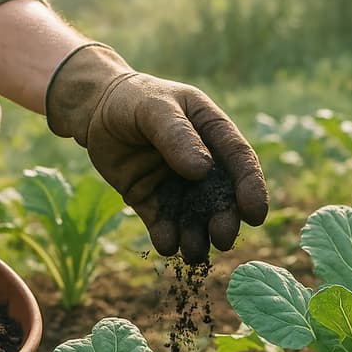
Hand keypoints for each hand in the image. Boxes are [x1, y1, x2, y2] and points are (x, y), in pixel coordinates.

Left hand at [45, 44, 267, 263]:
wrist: (96, 110)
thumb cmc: (132, 99)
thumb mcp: (155, 109)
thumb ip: (177, 135)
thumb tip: (203, 170)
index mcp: (213, 132)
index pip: (240, 160)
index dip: (251, 188)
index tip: (255, 215)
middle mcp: (202, 163)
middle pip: (221, 196)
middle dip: (224, 220)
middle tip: (222, 238)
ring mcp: (177, 185)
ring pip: (194, 216)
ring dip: (197, 236)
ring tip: (193, 251)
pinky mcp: (153, 201)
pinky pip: (164, 223)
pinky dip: (167, 237)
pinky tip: (166, 245)